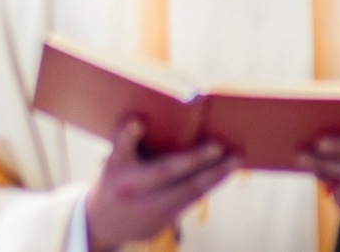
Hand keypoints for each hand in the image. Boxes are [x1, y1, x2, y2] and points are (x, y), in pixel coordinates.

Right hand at [84, 120, 237, 251]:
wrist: (104, 222)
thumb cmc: (117, 177)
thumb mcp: (117, 159)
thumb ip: (136, 141)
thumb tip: (172, 117)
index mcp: (116, 164)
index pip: (121, 145)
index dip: (129, 133)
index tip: (138, 121)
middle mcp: (131, 186)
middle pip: (165, 171)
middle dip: (195, 158)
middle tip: (218, 145)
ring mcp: (148, 206)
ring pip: (187, 190)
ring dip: (216, 174)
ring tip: (236, 159)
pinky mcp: (163, 220)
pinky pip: (192, 200)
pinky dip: (210, 184)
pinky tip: (224, 172)